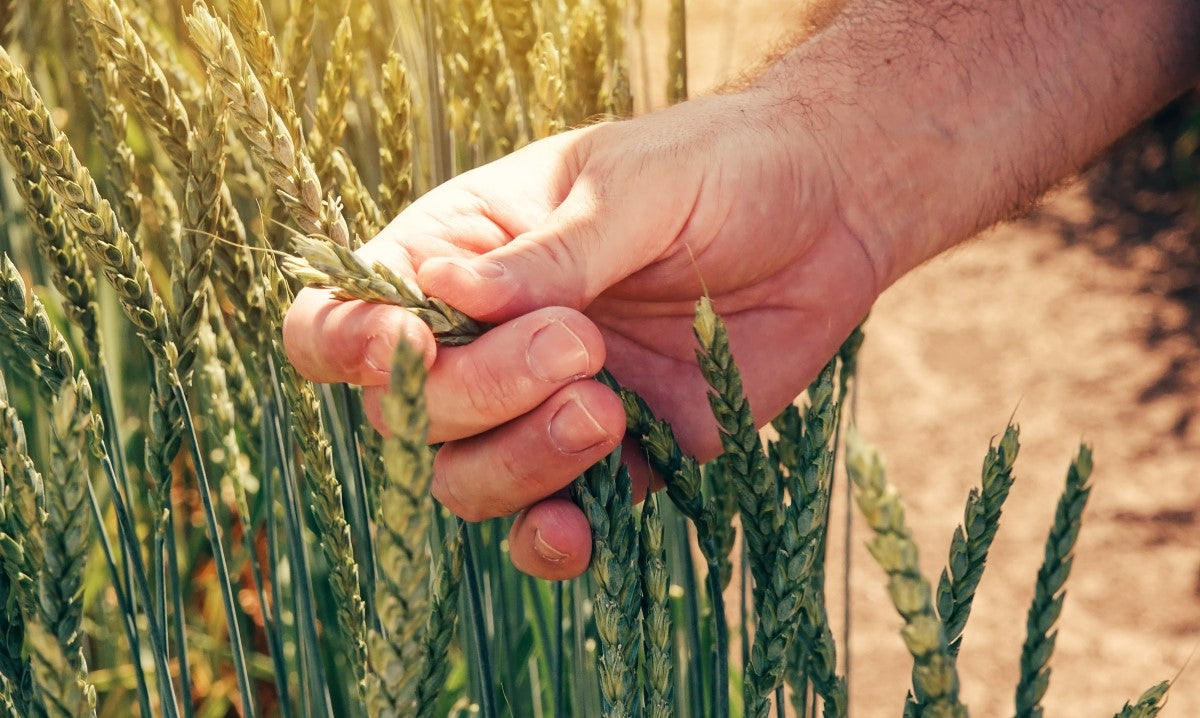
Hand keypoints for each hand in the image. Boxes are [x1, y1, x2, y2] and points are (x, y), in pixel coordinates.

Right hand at [283, 90, 881, 578]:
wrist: (826, 214)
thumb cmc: (718, 168)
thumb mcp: (633, 187)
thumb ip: (548, 254)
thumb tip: (443, 294)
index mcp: (458, 254)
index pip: (343, 317)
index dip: (354, 347)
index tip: (417, 344)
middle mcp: (484, 340)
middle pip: (408, 416)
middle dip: (479, 395)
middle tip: (582, 344)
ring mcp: (541, 406)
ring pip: (467, 482)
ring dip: (520, 463)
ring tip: (609, 405)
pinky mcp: (614, 458)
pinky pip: (554, 523)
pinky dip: (552, 541)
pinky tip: (580, 532)